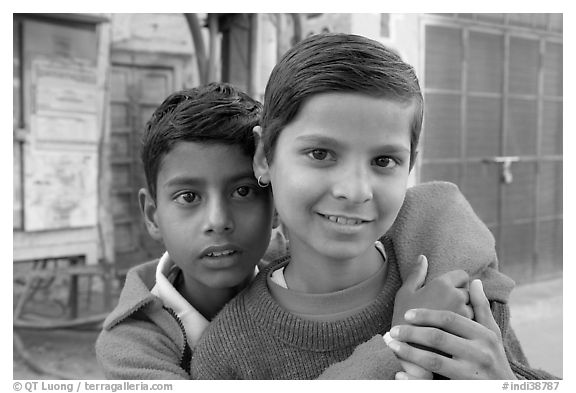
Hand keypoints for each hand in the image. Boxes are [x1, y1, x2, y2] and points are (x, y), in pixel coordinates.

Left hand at [387, 279, 515, 379]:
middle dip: (412, 333)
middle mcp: (479, 353)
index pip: (450, 319)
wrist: (507, 392)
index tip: (407, 314)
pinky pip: (434, 385)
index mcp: (483, 335)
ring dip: (409, 353)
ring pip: (434, 360)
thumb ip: (482, 307)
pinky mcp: (464, 390)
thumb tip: (475, 281)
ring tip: (392, 347)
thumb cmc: (495, 357)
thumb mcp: (492, 332)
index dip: (427, 315)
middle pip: (439, 338)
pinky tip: (399, 375)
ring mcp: (472, 374)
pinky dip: (415, 380)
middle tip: (393, 330)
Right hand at [392, 255, 472, 327]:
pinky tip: (453, 332)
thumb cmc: (402, 317)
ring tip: (448, 323)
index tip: (446, 292)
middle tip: (444, 308)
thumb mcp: (405, 292)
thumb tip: (423, 257)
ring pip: (473, 308)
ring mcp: (465, 313)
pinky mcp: (469, 331)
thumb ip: (417, 274)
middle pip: (468, 291)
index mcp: (442, 284)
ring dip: (465, 312)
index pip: (462, 275)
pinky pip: (473, 323)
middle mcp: (458, 295)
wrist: (406, 347)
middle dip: (461, 297)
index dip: (456, 282)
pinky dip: (466, 326)